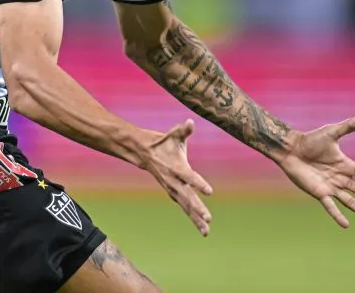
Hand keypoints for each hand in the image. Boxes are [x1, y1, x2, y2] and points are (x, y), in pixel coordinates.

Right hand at [141, 119, 213, 235]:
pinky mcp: (173, 192)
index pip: (189, 176)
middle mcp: (174, 180)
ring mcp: (172, 188)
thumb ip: (184, 130)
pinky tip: (201, 227)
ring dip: (196, 218)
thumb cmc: (163, 142)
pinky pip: (184, 206)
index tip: (210, 192)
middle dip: (197, 208)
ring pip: (185, 206)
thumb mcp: (174, 134)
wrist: (143, 153)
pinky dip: (192, 216)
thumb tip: (191, 122)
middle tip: (209, 219)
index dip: (199, 183)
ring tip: (207, 232)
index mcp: (176, 167)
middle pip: (187, 197)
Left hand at [277, 114, 354, 228]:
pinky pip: (330, 206)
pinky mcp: (319, 192)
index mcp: (345, 164)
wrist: (291, 149)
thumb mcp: (331, 132)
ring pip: (350, 201)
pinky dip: (337, 215)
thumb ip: (348, 126)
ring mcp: (330, 187)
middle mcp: (340, 177)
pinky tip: (346, 224)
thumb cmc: (310, 140)